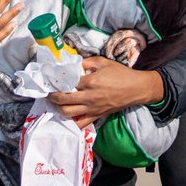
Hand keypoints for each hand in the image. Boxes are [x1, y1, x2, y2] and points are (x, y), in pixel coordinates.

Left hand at [48, 56, 163, 127]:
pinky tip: (68, 117)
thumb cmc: (122, 74)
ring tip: (56, 103)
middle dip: (52, 96)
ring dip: (58, 108)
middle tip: (48, 92)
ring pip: (68, 112)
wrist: (137, 88)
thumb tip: (72, 64)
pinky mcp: (97, 116)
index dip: (57, 81)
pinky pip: (81, 124)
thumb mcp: (104, 62)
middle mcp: (89, 96)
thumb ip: (86, 62)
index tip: (51, 80)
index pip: (67, 83)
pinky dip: (72, 122)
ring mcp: (93, 108)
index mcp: (91, 82)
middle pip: (63, 99)